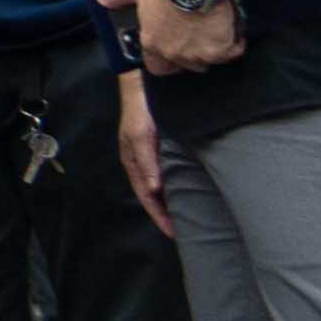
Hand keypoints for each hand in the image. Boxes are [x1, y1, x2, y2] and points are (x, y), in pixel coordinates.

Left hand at [102, 0, 245, 73]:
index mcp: (152, 44)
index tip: (175, 51)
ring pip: (209, 60)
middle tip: (199, 37)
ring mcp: (197, 55)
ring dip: (213, 50)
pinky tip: (234, 33)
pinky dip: (234, 44)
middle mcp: (173, 55)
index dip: (167, 62)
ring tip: (215, 32)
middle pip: (186, 64)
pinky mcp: (219, 51)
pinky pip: (232, 52)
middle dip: (192, 54)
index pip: (157, 67)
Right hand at [120, 72, 173, 236]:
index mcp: (133, 163)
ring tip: (187, 216)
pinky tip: (186, 190)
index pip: (146, 197)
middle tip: (183, 230)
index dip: (158, 215)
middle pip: (152, 196)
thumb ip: (147, 161)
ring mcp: (149, 157)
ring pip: (159, 187)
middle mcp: (141, 163)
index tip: (173, 232)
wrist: (142, 88)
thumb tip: (154, 189)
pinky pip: (166, 175)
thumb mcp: (140, 136)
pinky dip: (175, 187)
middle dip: (164, 214)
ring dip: (170, 202)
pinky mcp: (160, 149)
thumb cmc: (139, 112)